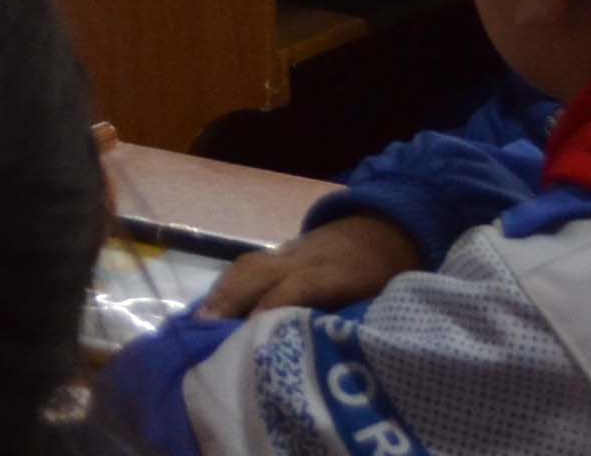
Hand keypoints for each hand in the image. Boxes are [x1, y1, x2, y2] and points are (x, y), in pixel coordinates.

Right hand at [201, 215, 423, 318]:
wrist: (387, 226)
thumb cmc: (390, 274)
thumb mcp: (387, 299)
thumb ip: (359, 322)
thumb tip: (335, 364)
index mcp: (339, 272)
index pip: (301, 285)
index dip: (274, 306)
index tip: (251, 335)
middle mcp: (307, 258)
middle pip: (261, 270)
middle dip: (231, 297)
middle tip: (205, 329)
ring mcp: (291, 250)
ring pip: (250, 264)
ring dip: (223, 291)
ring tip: (200, 321)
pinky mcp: (283, 251)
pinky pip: (251, 265)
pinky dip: (230, 285)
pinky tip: (215, 308)